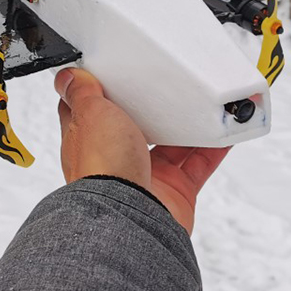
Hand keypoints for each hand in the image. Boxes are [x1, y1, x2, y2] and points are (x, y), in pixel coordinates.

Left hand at [54, 67, 230, 234]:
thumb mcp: (89, 113)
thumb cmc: (101, 168)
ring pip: (171, 146)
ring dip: (187, 127)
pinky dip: (213, 149)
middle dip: (151, 109)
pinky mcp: (174, 192)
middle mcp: (115, 160)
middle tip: (167, 87)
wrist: (129, 216)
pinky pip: (199, 165)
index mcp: (89, 139)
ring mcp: (146, 177)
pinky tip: (223, 132)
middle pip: (136, 127)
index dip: (103, 91)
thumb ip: (82, 92)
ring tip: (202, 104)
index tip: (116, 74)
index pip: (92, 111)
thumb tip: (67, 77)